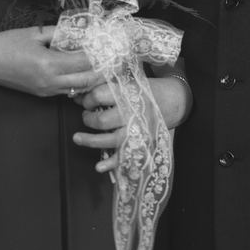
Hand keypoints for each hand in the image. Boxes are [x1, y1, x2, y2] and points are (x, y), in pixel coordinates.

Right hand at [0, 25, 103, 97]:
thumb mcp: (35, 33)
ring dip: (92, 78)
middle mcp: (50, 81)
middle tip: (112, 58)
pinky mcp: (43, 94)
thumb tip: (80, 31)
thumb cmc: (7, 44)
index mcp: (49, 64)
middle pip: (87, 80)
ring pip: (79, 89)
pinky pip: (68, 91)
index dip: (99, 54)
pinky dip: (79, 83)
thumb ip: (60, 33)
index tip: (108, 45)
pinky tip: (83, 72)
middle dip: (101, 70)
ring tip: (102, 65)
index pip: (84, 62)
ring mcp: (47, 91)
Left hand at [72, 75, 191, 171]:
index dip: (88, 99)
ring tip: (77, 138)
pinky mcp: (140, 143)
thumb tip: (77, 96)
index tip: (87, 101)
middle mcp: (131, 113)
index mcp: (127, 94)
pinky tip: (99, 166)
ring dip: (90, 141)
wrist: (172, 100)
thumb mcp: (127, 83)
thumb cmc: (145, 91)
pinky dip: (111, 163)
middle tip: (86, 116)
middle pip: (102, 120)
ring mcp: (136, 130)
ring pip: (108, 140)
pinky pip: (124, 156)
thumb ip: (104, 89)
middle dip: (88, 119)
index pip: (98, 96)